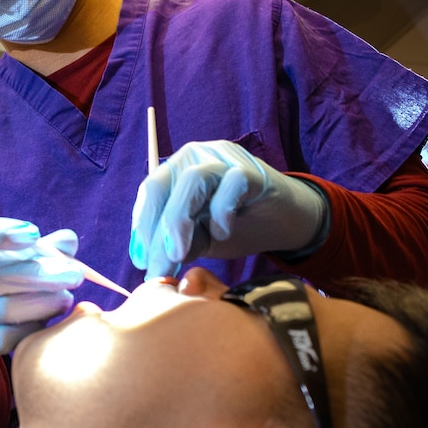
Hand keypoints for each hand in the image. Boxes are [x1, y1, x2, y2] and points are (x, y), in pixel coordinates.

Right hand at [0, 216, 82, 394]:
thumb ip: (32, 247)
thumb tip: (68, 240)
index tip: (33, 233)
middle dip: (39, 274)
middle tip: (75, 275)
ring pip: (1, 309)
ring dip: (41, 303)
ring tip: (65, 298)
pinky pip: (2, 338)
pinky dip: (29, 328)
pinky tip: (45, 320)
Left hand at [129, 140, 327, 277]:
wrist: (285, 221)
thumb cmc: (235, 225)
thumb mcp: (199, 240)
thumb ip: (178, 247)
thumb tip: (152, 270)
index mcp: (175, 171)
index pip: (150, 192)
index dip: (142, 227)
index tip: (142, 262)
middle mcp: (194, 157)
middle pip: (162, 184)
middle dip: (157, 228)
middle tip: (159, 265)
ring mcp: (223, 158)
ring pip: (193, 180)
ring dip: (181, 220)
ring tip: (181, 254)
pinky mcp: (252, 169)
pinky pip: (232, 183)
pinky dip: (222, 211)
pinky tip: (223, 232)